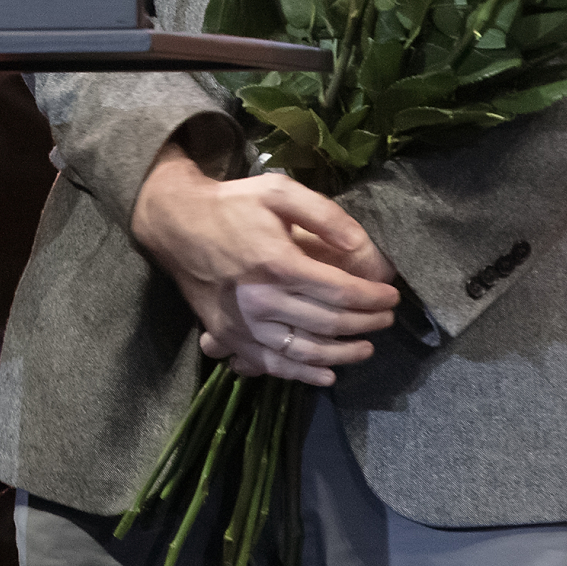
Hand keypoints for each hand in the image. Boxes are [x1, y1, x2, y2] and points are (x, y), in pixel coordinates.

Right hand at [128, 138, 399, 384]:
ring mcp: (244, 324)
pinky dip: (304, 375)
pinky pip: (272, 365)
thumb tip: (361, 245)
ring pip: (306, 351)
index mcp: (276, 263)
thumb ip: (324, 214)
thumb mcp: (278, 190)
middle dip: (367, 323)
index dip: (373, 297)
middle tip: (386, 318)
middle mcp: (260, 300)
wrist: (175, 224)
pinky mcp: (230, 337)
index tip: (391, 296)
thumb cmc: (231, 205)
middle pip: (329, 323)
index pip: (340, 292)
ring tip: (367, 346)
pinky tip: (328, 373)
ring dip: (344, 353)